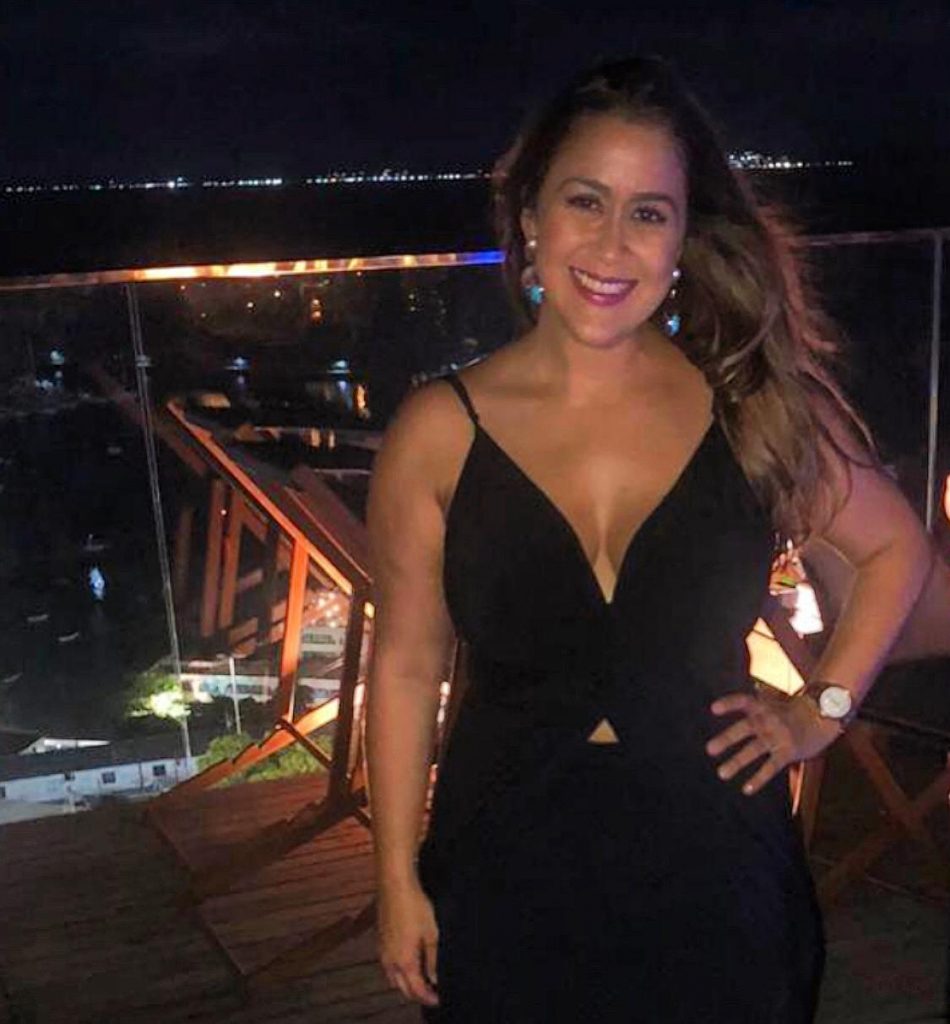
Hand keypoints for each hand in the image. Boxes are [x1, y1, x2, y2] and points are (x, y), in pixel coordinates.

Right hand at [377, 878, 439, 1006]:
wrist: (394, 884)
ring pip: (392, 977)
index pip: (415, 989)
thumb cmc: (415, 906)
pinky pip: (387, 964)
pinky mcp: (379, 939)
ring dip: (404, 982)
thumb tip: (434, 978)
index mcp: (404, 961)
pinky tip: (406, 961)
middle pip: (401, 987)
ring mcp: (382, 950)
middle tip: (430, 993)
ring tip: (420, 979)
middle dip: (415, 993)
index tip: (438, 999)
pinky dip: (397, 970)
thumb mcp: (431, 933)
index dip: (427, 997)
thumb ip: (432, 959)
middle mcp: (389, 960)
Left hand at [706, 688, 841, 795]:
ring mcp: (779, 735)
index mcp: (762, 706)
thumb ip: (751, 710)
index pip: (743, 701)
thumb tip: (719, 711)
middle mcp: (769, 719)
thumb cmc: (789, 711)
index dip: (729, 704)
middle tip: (709, 750)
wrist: (822, 715)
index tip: (713, 709)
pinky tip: (746, 789)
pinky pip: (771, 766)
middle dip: (727, 739)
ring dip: (737, 762)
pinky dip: (759, 778)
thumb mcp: (770, 703)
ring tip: (722, 773)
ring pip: (755, 749)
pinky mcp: (788, 751)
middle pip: (746, 728)